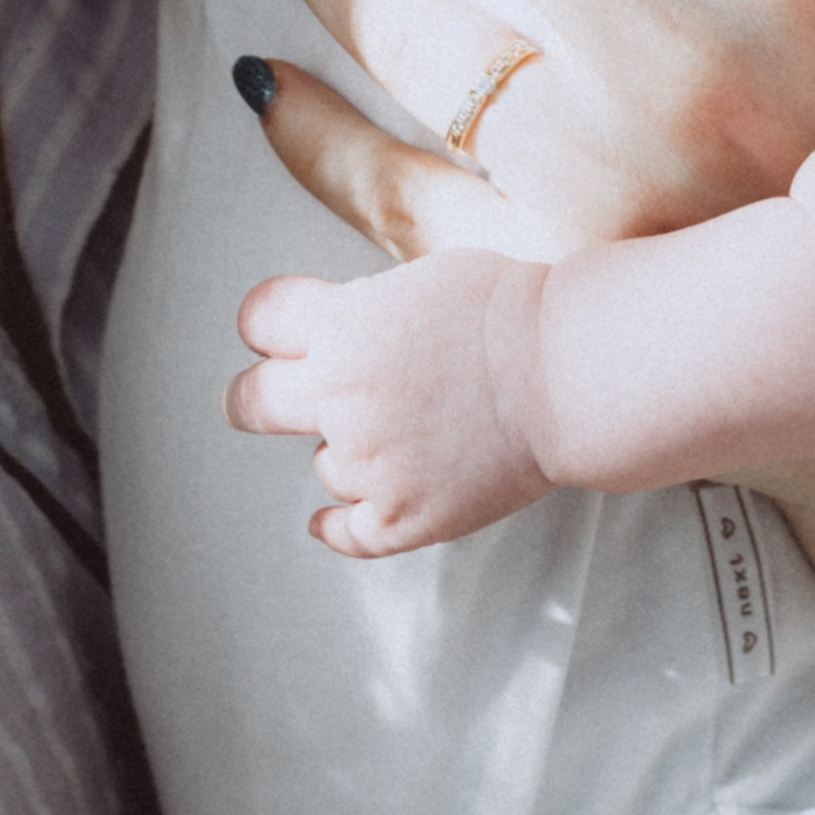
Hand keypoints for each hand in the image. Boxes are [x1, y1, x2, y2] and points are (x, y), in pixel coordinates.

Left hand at [228, 244, 552, 550]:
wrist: (562, 375)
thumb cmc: (506, 313)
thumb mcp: (414, 280)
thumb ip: (361, 310)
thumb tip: (340, 327)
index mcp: (340, 326)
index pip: (260, 321)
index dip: (266, 327)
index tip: (272, 334)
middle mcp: (340, 396)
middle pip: (252, 401)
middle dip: (253, 398)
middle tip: (257, 400)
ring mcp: (368, 462)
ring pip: (324, 465)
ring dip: (350, 452)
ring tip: (403, 433)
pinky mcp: (402, 517)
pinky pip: (346, 533)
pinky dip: (337, 527)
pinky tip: (331, 521)